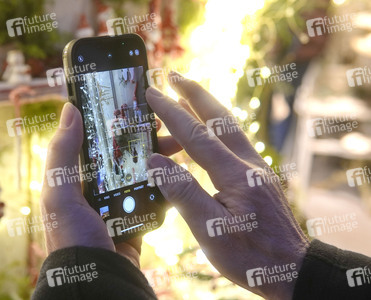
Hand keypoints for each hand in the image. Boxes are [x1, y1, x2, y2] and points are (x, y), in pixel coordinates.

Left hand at [40, 102, 180, 267]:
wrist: (97, 279)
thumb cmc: (71, 237)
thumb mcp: (59, 194)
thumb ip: (62, 154)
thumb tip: (70, 109)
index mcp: (76, 180)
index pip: (96, 144)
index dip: (114, 126)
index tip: (134, 111)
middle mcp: (96, 190)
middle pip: (123, 157)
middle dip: (143, 141)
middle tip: (163, 129)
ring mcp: (118, 205)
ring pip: (140, 175)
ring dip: (157, 160)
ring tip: (175, 147)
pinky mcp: (135, 219)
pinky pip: (152, 198)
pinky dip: (164, 186)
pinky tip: (177, 172)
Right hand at [145, 72, 308, 299]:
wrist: (293, 269)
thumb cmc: (252, 256)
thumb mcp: (210, 230)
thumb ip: (182, 192)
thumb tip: (156, 162)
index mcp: (235, 175)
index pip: (196, 135)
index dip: (172, 112)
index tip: (152, 93)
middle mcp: (249, 164)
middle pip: (219, 119)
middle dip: (194, 94)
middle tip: (174, 75)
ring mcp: (256, 169)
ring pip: (229, 127)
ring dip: (206, 107)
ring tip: (185, 97)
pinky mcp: (258, 177)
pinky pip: (234, 141)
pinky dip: (216, 127)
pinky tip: (208, 132)